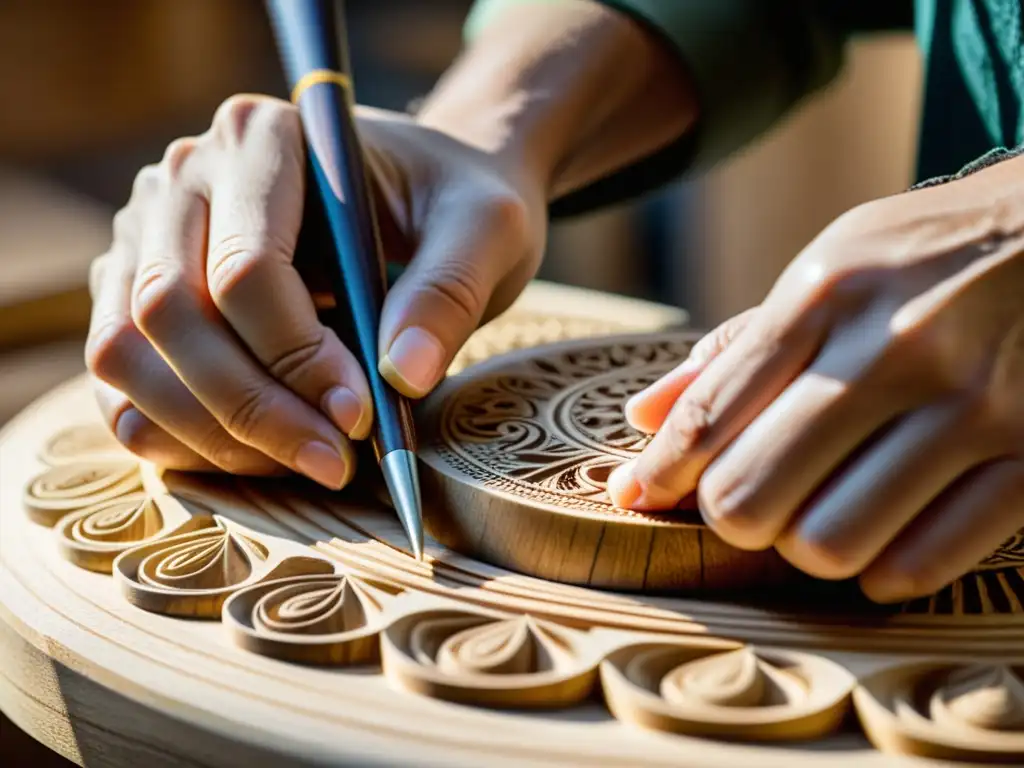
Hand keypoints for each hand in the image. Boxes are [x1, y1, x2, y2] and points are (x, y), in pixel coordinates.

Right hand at [86, 95, 545, 486]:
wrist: (425, 200)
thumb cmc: (450, 206)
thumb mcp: (487, 229)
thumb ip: (448, 291)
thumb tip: (399, 379)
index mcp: (261, 138)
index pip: (246, 267)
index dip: (298, 357)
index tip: (362, 417)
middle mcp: (182, 179)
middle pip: (172, 314)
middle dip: (253, 409)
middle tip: (335, 464)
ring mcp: (146, 238)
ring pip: (128, 354)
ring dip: (211, 432)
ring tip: (307, 462)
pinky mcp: (137, 297)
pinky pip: (122, 383)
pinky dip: (178, 436)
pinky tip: (259, 458)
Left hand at [609, 159, 1023, 601]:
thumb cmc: (927, 260)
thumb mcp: (830, 270)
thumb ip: (736, 348)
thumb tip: (644, 420)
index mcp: (828, 294)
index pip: (709, 415)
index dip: (660, 472)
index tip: (638, 495)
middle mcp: (895, 348)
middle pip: (751, 494)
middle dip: (728, 515)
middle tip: (745, 502)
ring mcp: (973, 405)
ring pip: (829, 541)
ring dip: (804, 547)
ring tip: (816, 517)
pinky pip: (926, 559)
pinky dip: (883, 572)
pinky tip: (878, 548)